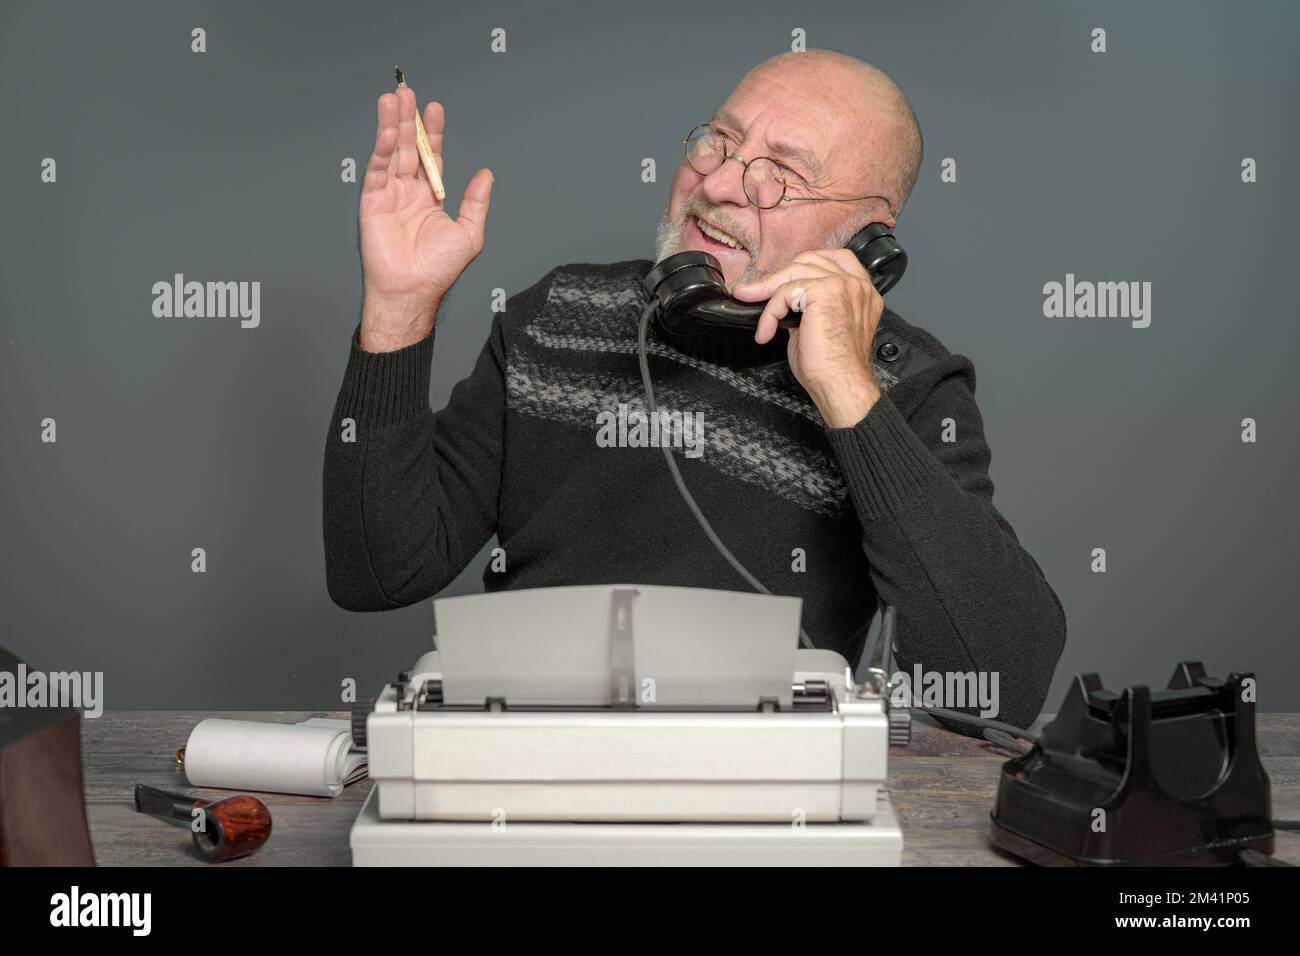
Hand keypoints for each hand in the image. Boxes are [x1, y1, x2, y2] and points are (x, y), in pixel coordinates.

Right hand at [358, 85, 493, 351]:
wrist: (413, 290)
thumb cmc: (438, 270)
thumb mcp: (469, 233)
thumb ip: (475, 202)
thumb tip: (485, 174)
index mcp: (429, 197)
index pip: (430, 157)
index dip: (432, 133)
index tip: (435, 109)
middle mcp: (407, 192)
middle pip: (407, 148)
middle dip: (408, 120)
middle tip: (408, 92)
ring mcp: (388, 195)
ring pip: (390, 153)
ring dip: (390, 125)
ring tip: (393, 99)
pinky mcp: (372, 202)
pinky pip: (377, 171)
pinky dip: (380, 149)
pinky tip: (385, 131)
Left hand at [732, 249, 884, 427]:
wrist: (841, 385)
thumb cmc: (833, 368)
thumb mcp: (821, 328)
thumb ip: (810, 308)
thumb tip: (784, 303)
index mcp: (861, 292)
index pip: (834, 259)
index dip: (804, 266)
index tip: (781, 282)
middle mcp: (857, 285)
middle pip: (810, 260)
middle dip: (780, 276)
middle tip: (754, 292)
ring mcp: (843, 286)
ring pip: (795, 272)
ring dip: (767, 289)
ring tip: (749, 300)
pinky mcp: (824, 293)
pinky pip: (786, 291)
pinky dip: (770, 311)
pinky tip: (766, 331)